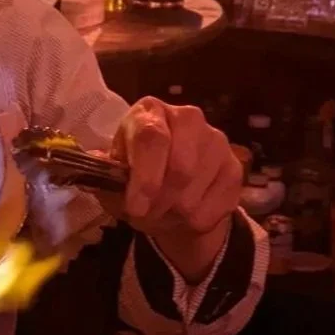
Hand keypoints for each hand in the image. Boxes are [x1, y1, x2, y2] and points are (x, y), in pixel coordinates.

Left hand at [111, 97, 242, 282]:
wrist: (171, 195)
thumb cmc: (136, 180)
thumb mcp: (114, 179)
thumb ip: (106, 179)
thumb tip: (100, 175)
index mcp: (150, 112)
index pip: (152, 137)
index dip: (144, 176)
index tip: (135, 207)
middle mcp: (187, 117)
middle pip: (180, 168)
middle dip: (158, 202)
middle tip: (144, 215)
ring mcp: (216, 141)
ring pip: (195, 194)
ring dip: (173, 215)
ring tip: (162, 213)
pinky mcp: (235, 168)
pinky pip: (213, 208)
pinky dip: (193, 222)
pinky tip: (185, 215)